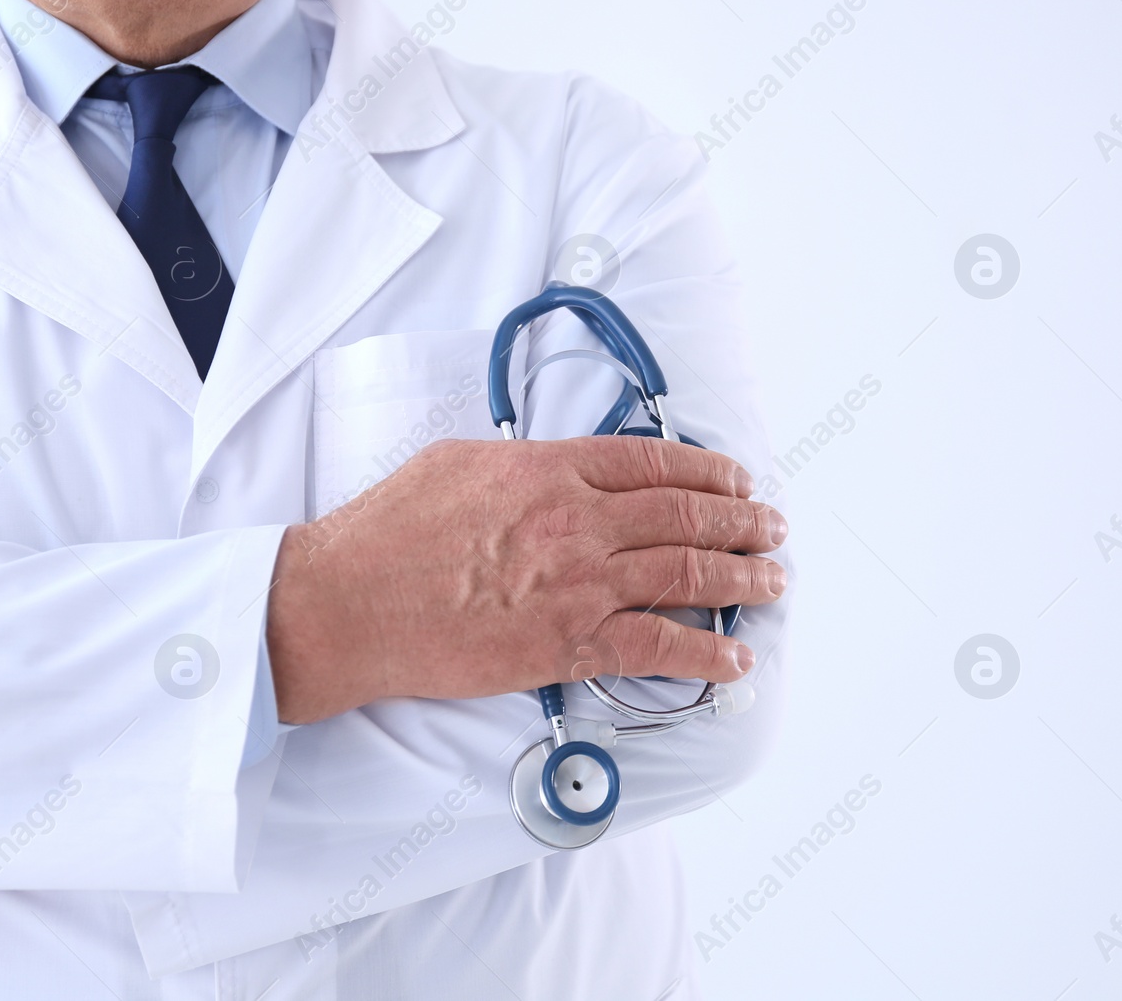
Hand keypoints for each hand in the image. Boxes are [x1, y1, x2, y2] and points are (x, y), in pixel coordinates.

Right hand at [265, 436, 787, 723]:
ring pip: (688, 577)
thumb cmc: (389, 531)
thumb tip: (564, 465)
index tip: (737, 482)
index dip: (710, 472)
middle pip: (687, 517)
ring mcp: (578, 584)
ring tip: (773, 582)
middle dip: (743, 523)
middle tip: (772, 528)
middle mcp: (578, 521)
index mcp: (552, 469)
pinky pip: (657, 649)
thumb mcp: (461, 462)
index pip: (656, 463)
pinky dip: (706, 653)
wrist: (348, 601)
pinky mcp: (568, 644)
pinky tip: (734, 658)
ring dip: (743, 580)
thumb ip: (527, 462)